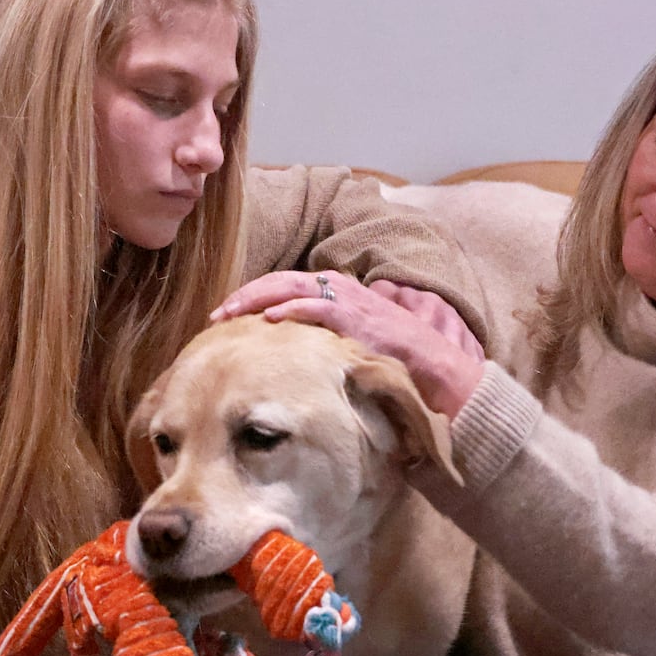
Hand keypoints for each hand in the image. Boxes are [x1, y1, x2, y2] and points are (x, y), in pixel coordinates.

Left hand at [212, 270, 483, 416]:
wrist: (438, 373)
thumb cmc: (399, 364)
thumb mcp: (356, 349)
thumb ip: (328, 345)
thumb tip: (296, 359)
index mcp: (340, 295)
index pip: (289, 286)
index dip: (256, 296)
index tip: (229, 314)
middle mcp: (342, 291)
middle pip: (281, 281)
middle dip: (246, 295)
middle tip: (217, 314)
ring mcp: (349, 301)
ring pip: (291, 287)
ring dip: (256, 298)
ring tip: (229, 312)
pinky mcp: (357, 317)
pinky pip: (316, 306)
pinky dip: (290, 308)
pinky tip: (268, 318)